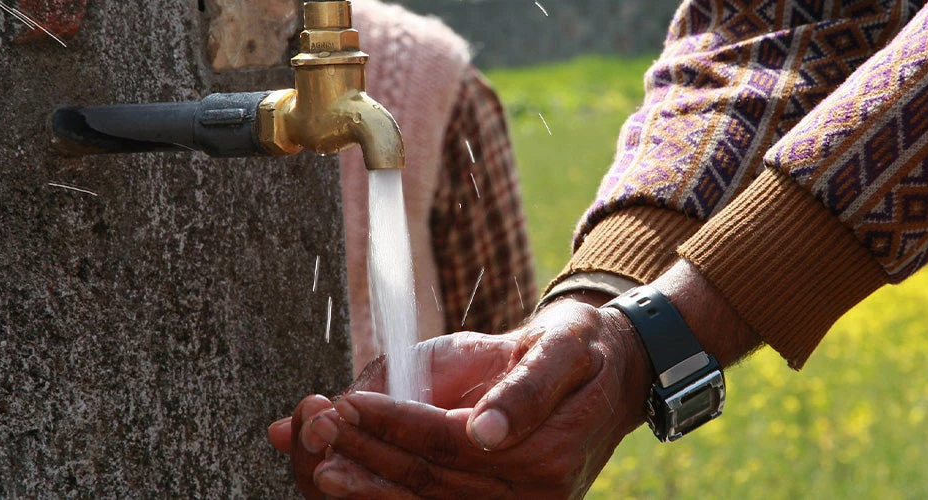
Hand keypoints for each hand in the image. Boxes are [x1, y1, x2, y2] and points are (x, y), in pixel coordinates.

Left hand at [307, 295, 654, 497]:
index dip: (396, 425)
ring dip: (370, 488)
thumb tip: (487, 432)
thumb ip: (527, 388)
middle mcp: (535, 496)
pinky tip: (354, 483)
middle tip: (316, 433)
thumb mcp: (564, 348)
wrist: (611, 375)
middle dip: (369, 457)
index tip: (349, 402)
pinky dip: (392, 496)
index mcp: (548, 455)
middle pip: (432, 482)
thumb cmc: (579, 349)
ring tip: (321, 466)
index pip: (450, 444)